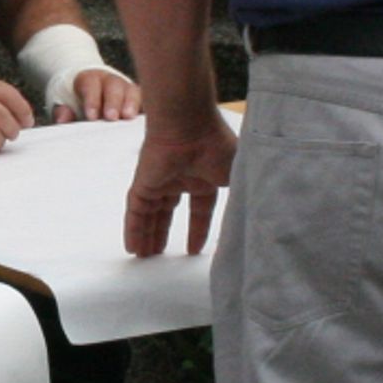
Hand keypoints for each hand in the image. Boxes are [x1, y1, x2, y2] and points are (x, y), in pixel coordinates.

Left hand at [69, 68, 142, 124]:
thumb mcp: (65, 104)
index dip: (92, 99)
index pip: (91, 85)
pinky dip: (147, 109)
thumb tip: (63, 120)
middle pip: (114, 86)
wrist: (92, 93)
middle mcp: (111, 81)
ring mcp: (127, 89)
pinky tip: (146, 120)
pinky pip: (146, 101)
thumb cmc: (78, 103)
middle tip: (111, 117)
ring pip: (133, 91)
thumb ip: (63, 111)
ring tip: (129, 117)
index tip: (91, 116)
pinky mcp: (140, 100)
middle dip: (113, 101)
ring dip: (132, 103)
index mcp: (90, 79)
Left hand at [123, 100, 235, 256]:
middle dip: (163, 232)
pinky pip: (136, 212)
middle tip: (160, 255)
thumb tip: (250, 222)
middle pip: (167, 212)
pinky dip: (133, 230)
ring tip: (145, 258)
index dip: (197, 229)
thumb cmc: (217, 146)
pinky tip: (133, 248)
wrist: (189, 124)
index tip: (194, 249)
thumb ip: (240, 200)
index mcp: (204, 176)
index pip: (198, 209)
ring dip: (147, 236)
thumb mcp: (237, 178)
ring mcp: (159, 180)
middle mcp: (180, 178)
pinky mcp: (143, 183)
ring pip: (150, 214)